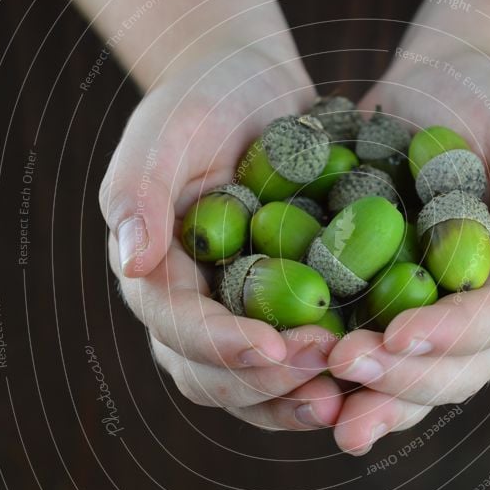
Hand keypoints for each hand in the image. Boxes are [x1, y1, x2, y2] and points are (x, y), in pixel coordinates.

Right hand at [102, 45, 343, 429]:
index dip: (220, 344)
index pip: (177, 325)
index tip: (271, 346)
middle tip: (323, 367)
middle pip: (210, 372)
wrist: (254, 91)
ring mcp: (234, 314)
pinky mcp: (278, 312)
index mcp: (156, 270)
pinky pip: (290, 367)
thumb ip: (139, 190)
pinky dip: (316, 382)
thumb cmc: (204, 100)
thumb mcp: (167, 130)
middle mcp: (190, 305)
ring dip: (291, 398)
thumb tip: (131, 261)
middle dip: (263, 380)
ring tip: (342, 397)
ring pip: (247, 386)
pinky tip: (358, 381)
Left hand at [328, 48, 489, 453]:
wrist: (438, 93)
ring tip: (323, 410)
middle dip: (400, 379)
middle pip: (451, 371)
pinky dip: (338, 379)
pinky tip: (300, 385)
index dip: (450, 336)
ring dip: (369, 398)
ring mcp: (433, 317)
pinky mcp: (386, 307)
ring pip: (411, 380)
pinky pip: (369, 354)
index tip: (400, 336)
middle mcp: (482, 315)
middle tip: (345, 368)